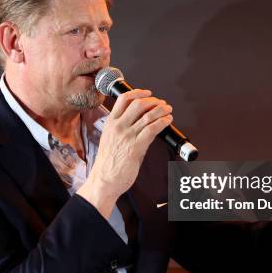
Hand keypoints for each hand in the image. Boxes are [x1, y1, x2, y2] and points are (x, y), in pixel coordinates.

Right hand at [77, 89, 172, 217]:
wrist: (103, 180)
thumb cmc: (107, 164)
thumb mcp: (111, 140)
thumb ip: (124, 130)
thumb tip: (141, 123)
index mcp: (110, 123)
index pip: (123, 99)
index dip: (138, 92)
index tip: (147, 93)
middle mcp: (118, 127)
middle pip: (138, 104)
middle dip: (153, 101)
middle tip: (161, 103)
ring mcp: (127, 136)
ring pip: (147, 115)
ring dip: (161, 110)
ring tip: (168, 110)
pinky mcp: (135, 147)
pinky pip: (152, 129)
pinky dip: (162, 122)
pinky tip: (167, 121)